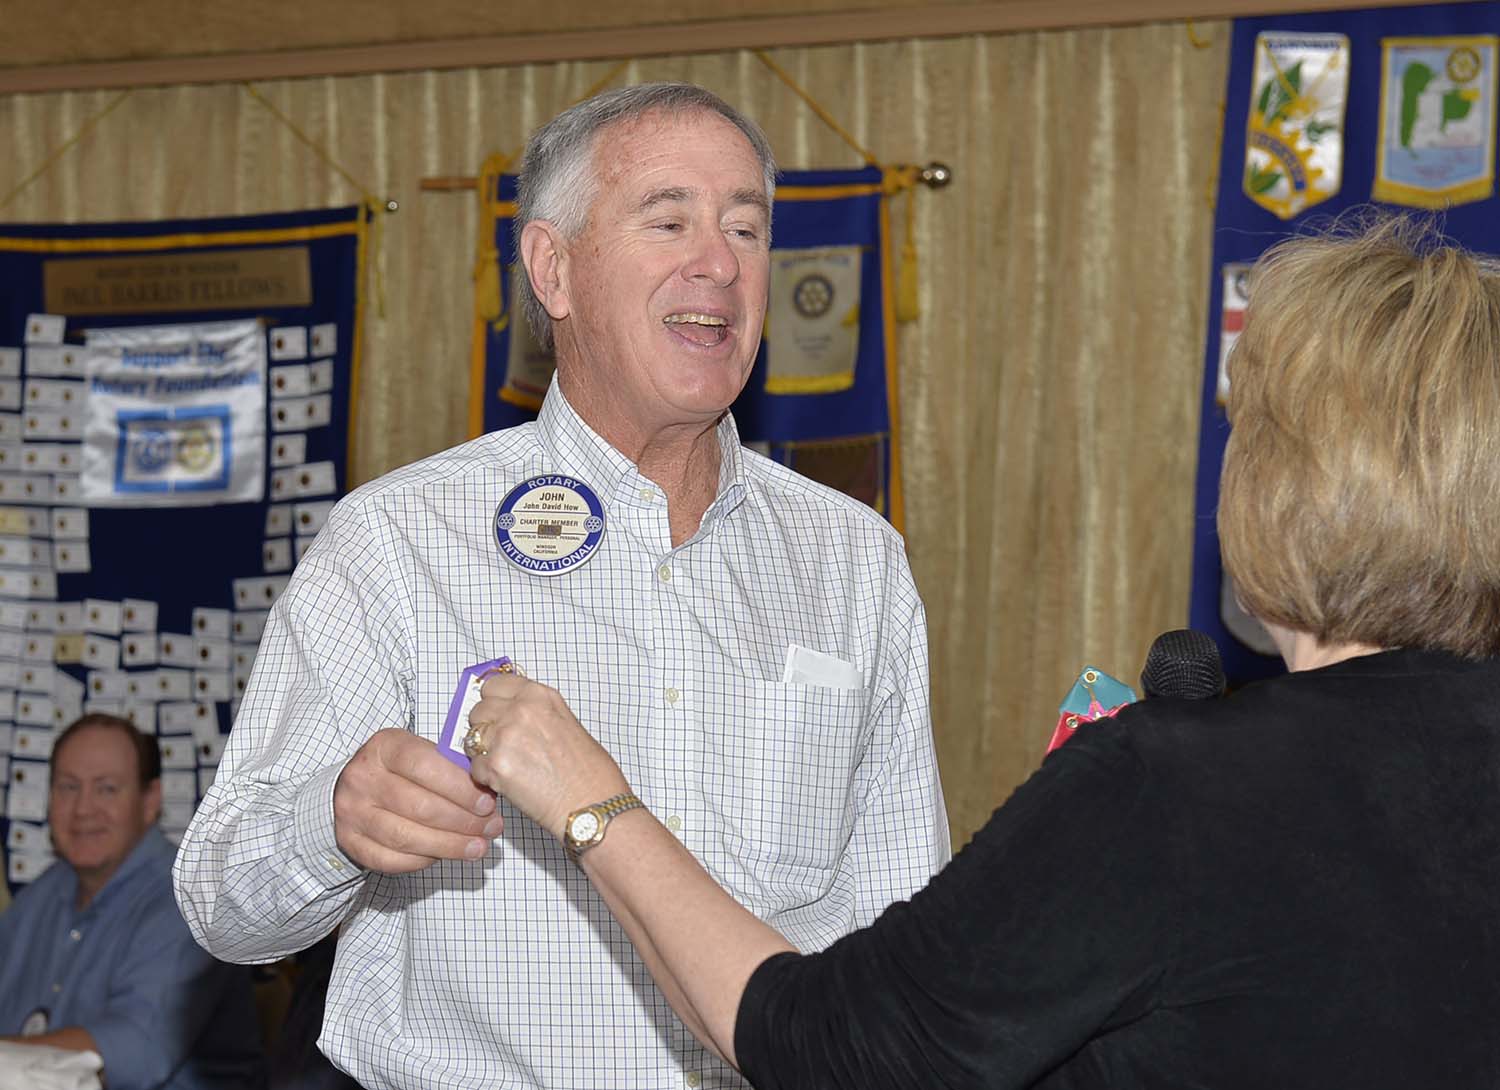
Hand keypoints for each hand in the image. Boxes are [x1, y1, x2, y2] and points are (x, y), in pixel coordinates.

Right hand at [333, 728, 503, 872]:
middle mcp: (363, 779)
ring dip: (449, 845)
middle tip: (490, 827)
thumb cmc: (400, 769)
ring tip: (478, 846)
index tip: (487, 802)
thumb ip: (450, 767)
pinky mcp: (351, 842)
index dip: (459, 787)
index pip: (423, 765)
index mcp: (384, 747)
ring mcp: (352, 813)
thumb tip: (489, 792)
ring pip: (406, 837)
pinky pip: (392, 859)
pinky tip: (446, 854)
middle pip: (418, 806)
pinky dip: (424, 860)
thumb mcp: (421, 753)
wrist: (355, 786)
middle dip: (462, 821)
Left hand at [465, 674, 629, 838]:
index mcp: (540, 696)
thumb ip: (535, 713)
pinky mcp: (495, 765)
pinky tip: (507, 783)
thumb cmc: (589, 773)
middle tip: (502, 745)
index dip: (492, 701)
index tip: (494, 710)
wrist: (592, 804)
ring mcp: (505, 736)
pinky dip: (485, 778)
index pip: (494, 684)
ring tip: (505, 765)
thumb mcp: (567, 724)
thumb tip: (511, 714)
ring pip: (471, 738)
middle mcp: (521, 710)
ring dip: (482, 751)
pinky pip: (474, 768)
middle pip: (478, 710)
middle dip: (486, 728)